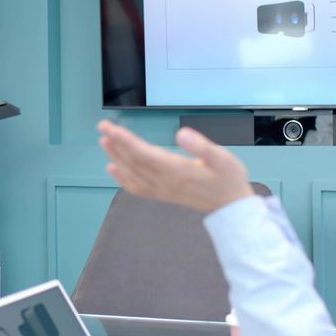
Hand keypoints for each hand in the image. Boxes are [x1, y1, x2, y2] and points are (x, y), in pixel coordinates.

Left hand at [97, 120, 254, 212]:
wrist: (232, 208)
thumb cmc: (229, 180)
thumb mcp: (222, 158)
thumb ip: (201, 146)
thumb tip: (181, 133)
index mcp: (176, 170)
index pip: (143, 152)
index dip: (124, 139)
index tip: (111, 127)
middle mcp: (164, 181)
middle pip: (133, 161)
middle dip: (116, 143)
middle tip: (103, 127)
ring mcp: (162, 190)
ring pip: (132, 172)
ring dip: (116, 157)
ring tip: (104, 142)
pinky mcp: (163, 195)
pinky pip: (137, 187)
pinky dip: (122, 178)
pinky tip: (113, 169)